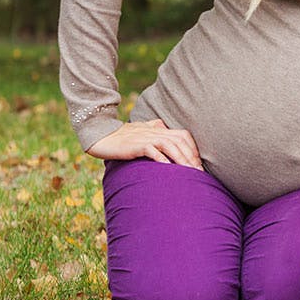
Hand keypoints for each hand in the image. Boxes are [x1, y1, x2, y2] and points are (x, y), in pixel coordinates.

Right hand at [85, 118, 203, 169]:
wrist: (100, 136)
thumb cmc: (120, 136)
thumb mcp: (139, 129)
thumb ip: (153, 127)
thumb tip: (163, 126)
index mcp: (157, 128)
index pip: (182, 135)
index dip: (193, 149)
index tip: (198, 164)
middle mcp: (154, 131)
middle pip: (180, 141)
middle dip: (191, 157)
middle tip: (198, 173)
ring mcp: (145, 137)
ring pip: (170, 145)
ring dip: (181, 159)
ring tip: (189, 173)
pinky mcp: (136, 145)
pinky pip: (153, 151)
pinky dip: (163, 160)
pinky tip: (169, 170)